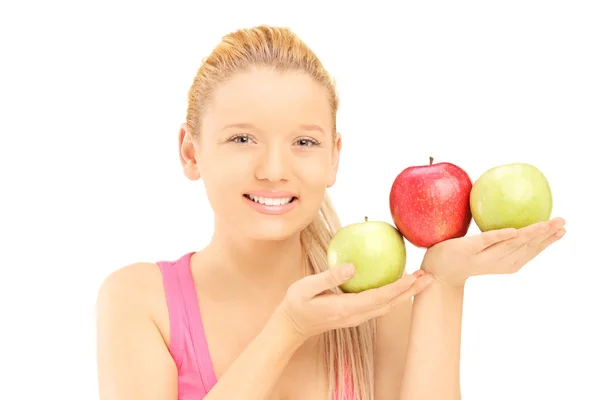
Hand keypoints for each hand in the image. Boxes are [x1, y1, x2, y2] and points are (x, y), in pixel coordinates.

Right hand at [276, 264, 433, 340]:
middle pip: (390, 304)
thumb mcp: (306, 287)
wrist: (292, 326)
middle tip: (429, 276)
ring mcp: (357, 317)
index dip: (398, 288)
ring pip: (387, 306)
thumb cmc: (296, 304)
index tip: (414, 277)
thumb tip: (352, 266)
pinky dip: (393, 294)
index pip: (379, 297)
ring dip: (406, 293)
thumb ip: (329, 277)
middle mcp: (356, 315)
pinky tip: (398, 283)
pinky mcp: (355, 315)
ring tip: (421, 279)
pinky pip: (379, 305)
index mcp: (346, 308)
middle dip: (411, 291)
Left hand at [420, 217, 565, 287]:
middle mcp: (496, 262)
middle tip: (562, 222)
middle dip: (546, 236)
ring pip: (510, 245)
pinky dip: (500, 237)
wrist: (435, 273)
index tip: (562, 229)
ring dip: (530, 234)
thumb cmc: (460, 257)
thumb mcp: (484, 249)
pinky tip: (514, 231)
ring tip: (546, 223)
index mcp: (502, 263)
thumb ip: (497, 238)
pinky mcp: (466, 250)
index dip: (547, 242)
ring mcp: (481, 256)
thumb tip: (510, 216)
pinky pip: (485, 241)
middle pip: (525, 248)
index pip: (530, 252)